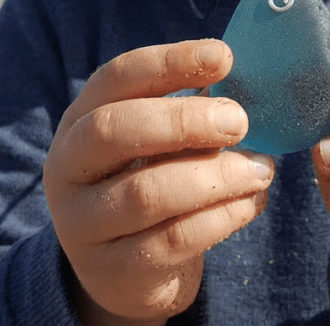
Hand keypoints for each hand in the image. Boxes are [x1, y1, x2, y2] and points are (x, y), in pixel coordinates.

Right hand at [43, 40, 274, 324]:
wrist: (126, 273)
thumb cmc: (153, 183)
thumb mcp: (159, 144)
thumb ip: (192, 114)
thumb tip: (247, 87)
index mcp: (80, 121)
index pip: (116, 79)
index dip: (169, 62)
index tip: (225, 57)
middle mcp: (68, 169)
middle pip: (113, 130)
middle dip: (183, 120)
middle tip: (240, 120)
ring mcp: (83, 224)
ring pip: (146, 192)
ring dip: (215, 176)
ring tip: (261, 168)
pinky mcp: (114, 271)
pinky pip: (173, 239)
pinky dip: (223, 216)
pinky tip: (254, 201)